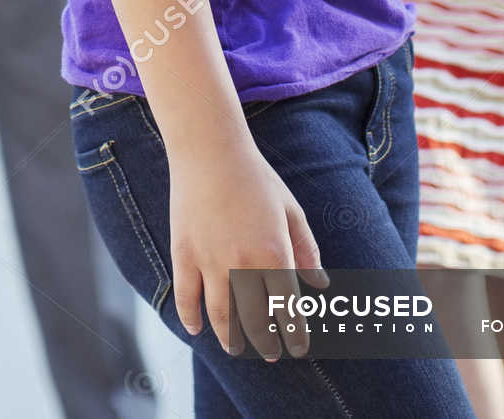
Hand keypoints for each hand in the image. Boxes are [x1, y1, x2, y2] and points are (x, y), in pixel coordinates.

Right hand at [169, 138, 329, 360]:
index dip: (294, 335)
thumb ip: (306, 249)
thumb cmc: (255, 177)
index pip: (288, 310)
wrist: (210, 149)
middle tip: (271, 354)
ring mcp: (210, 260)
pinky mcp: (183, 253)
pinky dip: (190, 318)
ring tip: (235, 349)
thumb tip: (320, 284)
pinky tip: (197, 329)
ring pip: (221, 316)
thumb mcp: (290, 210)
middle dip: (266, 343)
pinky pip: (186, 296)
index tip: (297, 348)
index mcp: (275, 254)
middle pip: (256, 320)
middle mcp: (244, 264)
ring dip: (230, 339)